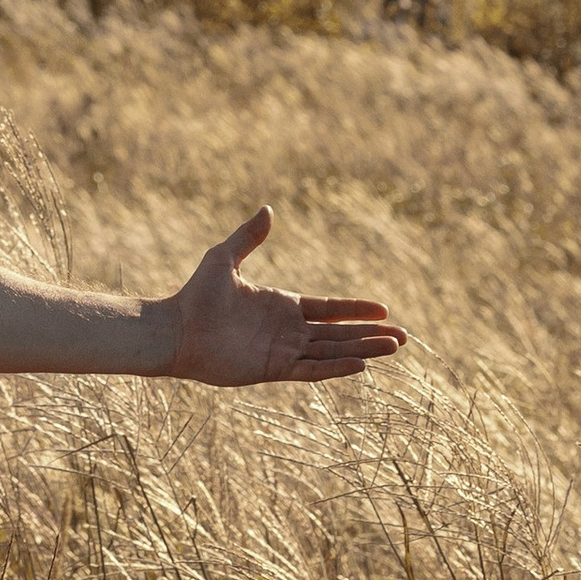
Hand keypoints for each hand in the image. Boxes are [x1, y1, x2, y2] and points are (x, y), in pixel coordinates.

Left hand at [164, 208, 405, 386]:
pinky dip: (336, 368)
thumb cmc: (197, 295)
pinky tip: (361, 364)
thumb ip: (248, 237)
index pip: (329, 309)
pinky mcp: (274, 369)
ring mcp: (283, 351)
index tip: (384, 310)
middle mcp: (288, 330)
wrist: (176, 329)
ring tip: (393, 348)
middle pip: (339, 334)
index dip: (356, 310)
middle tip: (404, 337)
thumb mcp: (224, 258)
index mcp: (282, 305)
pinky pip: (312, 370)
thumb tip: (268, 209)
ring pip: (333, 352)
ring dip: (363, 349)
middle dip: (371, 334)